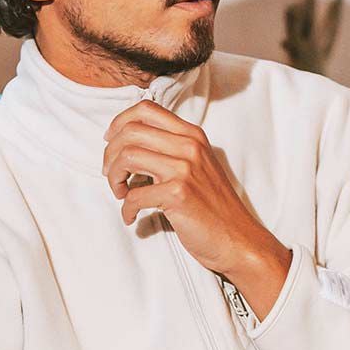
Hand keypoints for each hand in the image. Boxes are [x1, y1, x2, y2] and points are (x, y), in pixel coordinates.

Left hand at [103, 101, 291, 311]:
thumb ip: (173, 151)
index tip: (111, 142)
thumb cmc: (214, 208)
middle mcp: (189, 146)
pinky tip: (131, 217)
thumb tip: (132, 147)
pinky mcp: (178, 194)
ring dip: (114, 178)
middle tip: (112, 175)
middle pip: (130, 131)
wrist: (238, 240)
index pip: (145, 110)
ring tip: (120, 193)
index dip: (119, 124)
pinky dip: (126, 209)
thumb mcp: (199, 167)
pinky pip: (135, 195)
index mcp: (192, 135)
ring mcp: (185, 169)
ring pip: (127, 156)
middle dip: (110, 154)